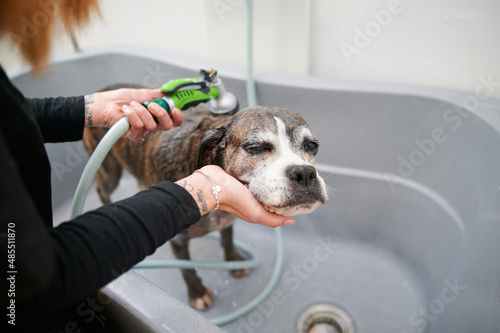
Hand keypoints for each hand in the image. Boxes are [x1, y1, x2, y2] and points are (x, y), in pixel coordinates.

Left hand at [84, 88, 182, 140]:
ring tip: (131, 105)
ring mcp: (144, 131)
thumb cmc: (123, 98)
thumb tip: (176, 89)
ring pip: (152, 124)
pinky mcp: (135, 135)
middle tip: (151, 105)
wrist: (107, 103)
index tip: (175, 109)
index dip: (178, 117)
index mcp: (158, 115)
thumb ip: (161, 93)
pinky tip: (126, 110)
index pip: (174, 120)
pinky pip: (139, 127)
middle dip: (161, 114)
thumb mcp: (145, 93)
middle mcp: (153, 124)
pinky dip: (132, 115)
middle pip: (168, 126)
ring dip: (140, 111)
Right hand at [175, 165, 295, 227]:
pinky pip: (256, 176)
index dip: (288, 204)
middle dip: (283, 190)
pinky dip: (263, 174)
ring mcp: (247, 188)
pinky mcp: (243, 178)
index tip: (300, 195)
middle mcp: (253, 200)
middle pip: (272, 197)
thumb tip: (292, 221)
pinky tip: (269, 167)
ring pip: (265, 185)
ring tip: (286, 172)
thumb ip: (273, 219)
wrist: (213, 184)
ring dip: (273, 180)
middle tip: (295, 181)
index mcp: (256, 210)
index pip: (276, 210)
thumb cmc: (234, 199)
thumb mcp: (256, 213)